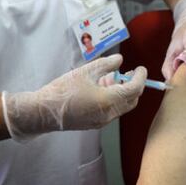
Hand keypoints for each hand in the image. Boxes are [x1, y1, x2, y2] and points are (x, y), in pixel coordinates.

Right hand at [2, 54, 146, 141]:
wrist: (44, 111)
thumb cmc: (63, 90)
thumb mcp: (86, 71)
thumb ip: (106, 65)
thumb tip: (119, 60)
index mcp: (109, 100)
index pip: (135, 89)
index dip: (141, 77)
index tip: (140, 68)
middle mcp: (110, 113)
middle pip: (132, 100)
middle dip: (133, 85)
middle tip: (128, 73)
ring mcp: (103, 121)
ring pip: (123, 106)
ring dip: (122, 92)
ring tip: (110, 78)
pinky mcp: (96, 124)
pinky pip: (113, 111)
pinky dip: (114, 99)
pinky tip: (102, 88)